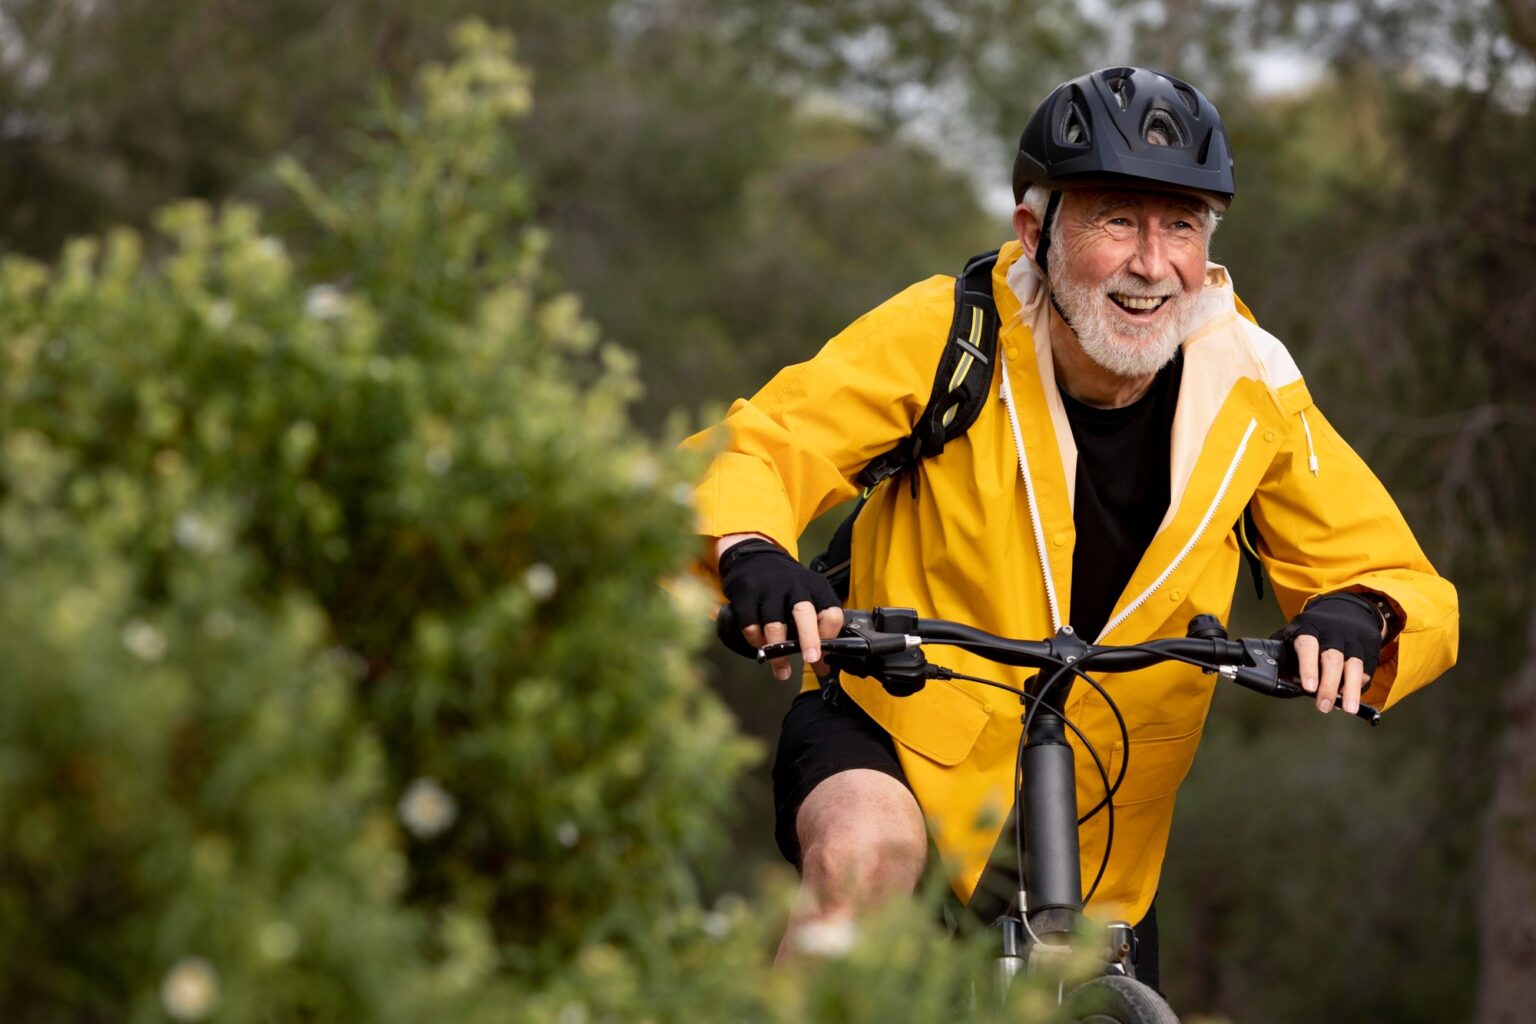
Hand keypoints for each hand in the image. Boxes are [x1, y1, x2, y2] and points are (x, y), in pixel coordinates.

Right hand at [716, 536, 843, 680]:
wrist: (755, 559)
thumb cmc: (787, 587)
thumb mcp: (808, 598)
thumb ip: (817, 627)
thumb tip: (824, 665)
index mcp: (816, 587)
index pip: (831, 613)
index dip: (830, 637)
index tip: (825, 657)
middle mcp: (794, 586)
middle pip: (804, 613)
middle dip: (809, 639)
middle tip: (811, 659)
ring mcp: (769, 590)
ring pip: (774, 626)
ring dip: (778, 654)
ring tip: (782, 670)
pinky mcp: (747, 595)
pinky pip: (751, 627)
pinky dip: (756, 642)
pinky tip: (762, 646)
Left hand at [1286, 592, 1386, 714]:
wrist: (1348, 608)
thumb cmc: (1314, 629)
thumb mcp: (1296, 632)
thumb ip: (1286, 653)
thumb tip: (1275, 680)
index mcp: (1309, 627)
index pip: (1307, 647)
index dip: (1308, 668)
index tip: (1308, 688)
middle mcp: (1333, 633)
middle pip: (1332, 660)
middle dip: (1328, 685)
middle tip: (1323, 706)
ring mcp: (1353, 640)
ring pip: (1354, 666)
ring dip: (1351, 690)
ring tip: (1348, 709)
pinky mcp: (1368, 649)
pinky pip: (1365, 669)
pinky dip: (1358, 685)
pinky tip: (1352, 698)